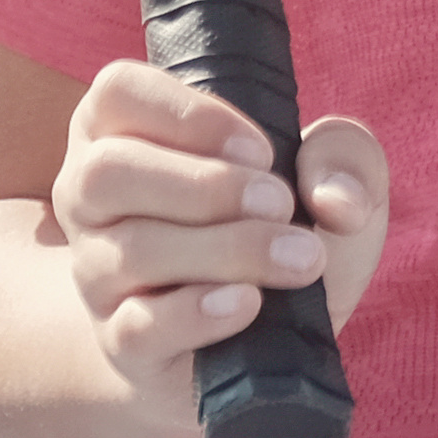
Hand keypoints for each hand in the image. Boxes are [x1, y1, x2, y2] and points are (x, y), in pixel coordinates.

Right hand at [46, 60, 389, 413]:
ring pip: (131, 251)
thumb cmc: (283, 231)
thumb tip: (336, 199)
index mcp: (127, 133)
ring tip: (300, 258)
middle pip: (107, 173)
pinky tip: (249, 302)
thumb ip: (344, 157)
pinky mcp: (122, 344)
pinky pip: (137, 327)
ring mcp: (99, 275)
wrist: (264, 344)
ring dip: (228, 249)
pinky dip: (198, 312)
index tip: (262, 150)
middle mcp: (93, 200)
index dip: (189, 113)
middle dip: (207, 185)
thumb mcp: (328, 179)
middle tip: (281, 203)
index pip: (117, 93)